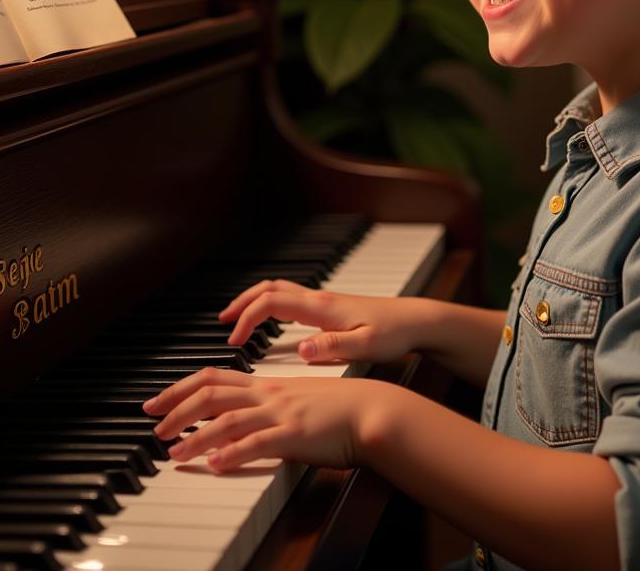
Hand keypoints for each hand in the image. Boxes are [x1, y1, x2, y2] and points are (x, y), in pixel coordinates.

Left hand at [143, 366, 399, 470]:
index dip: (182, 388)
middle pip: (212, 393)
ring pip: (228, 419)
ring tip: (173, 452)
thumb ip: (272, 405)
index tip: (158, 402)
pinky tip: (214, 465)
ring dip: (196, 436)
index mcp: (269, 385)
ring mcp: (281, 414)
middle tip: (154, 423)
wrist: (372, 410)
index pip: (215, 379)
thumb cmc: (340, 408)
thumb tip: (246, 416)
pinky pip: (257, 443)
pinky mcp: (294, 435)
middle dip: (177, 408)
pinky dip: (231, 454)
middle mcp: (269, 395)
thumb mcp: (299, 399)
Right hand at [219, 279, 419, 363]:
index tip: (234, 342)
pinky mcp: (331, 308)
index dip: (247, 320)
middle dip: (242, 302)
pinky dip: (272, 305)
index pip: (272, 303)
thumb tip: (303, 350)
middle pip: (270, 289)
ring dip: (255, 300)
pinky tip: (272, 323)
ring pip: (280, 290)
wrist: (416, 321)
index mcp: (322, 308)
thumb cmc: (394, 334)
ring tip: (238, 319)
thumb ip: (334, 348)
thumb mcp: (366, 346)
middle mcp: (320, 299)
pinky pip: (292, 298)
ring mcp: (325, 301)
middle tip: (223, 322)